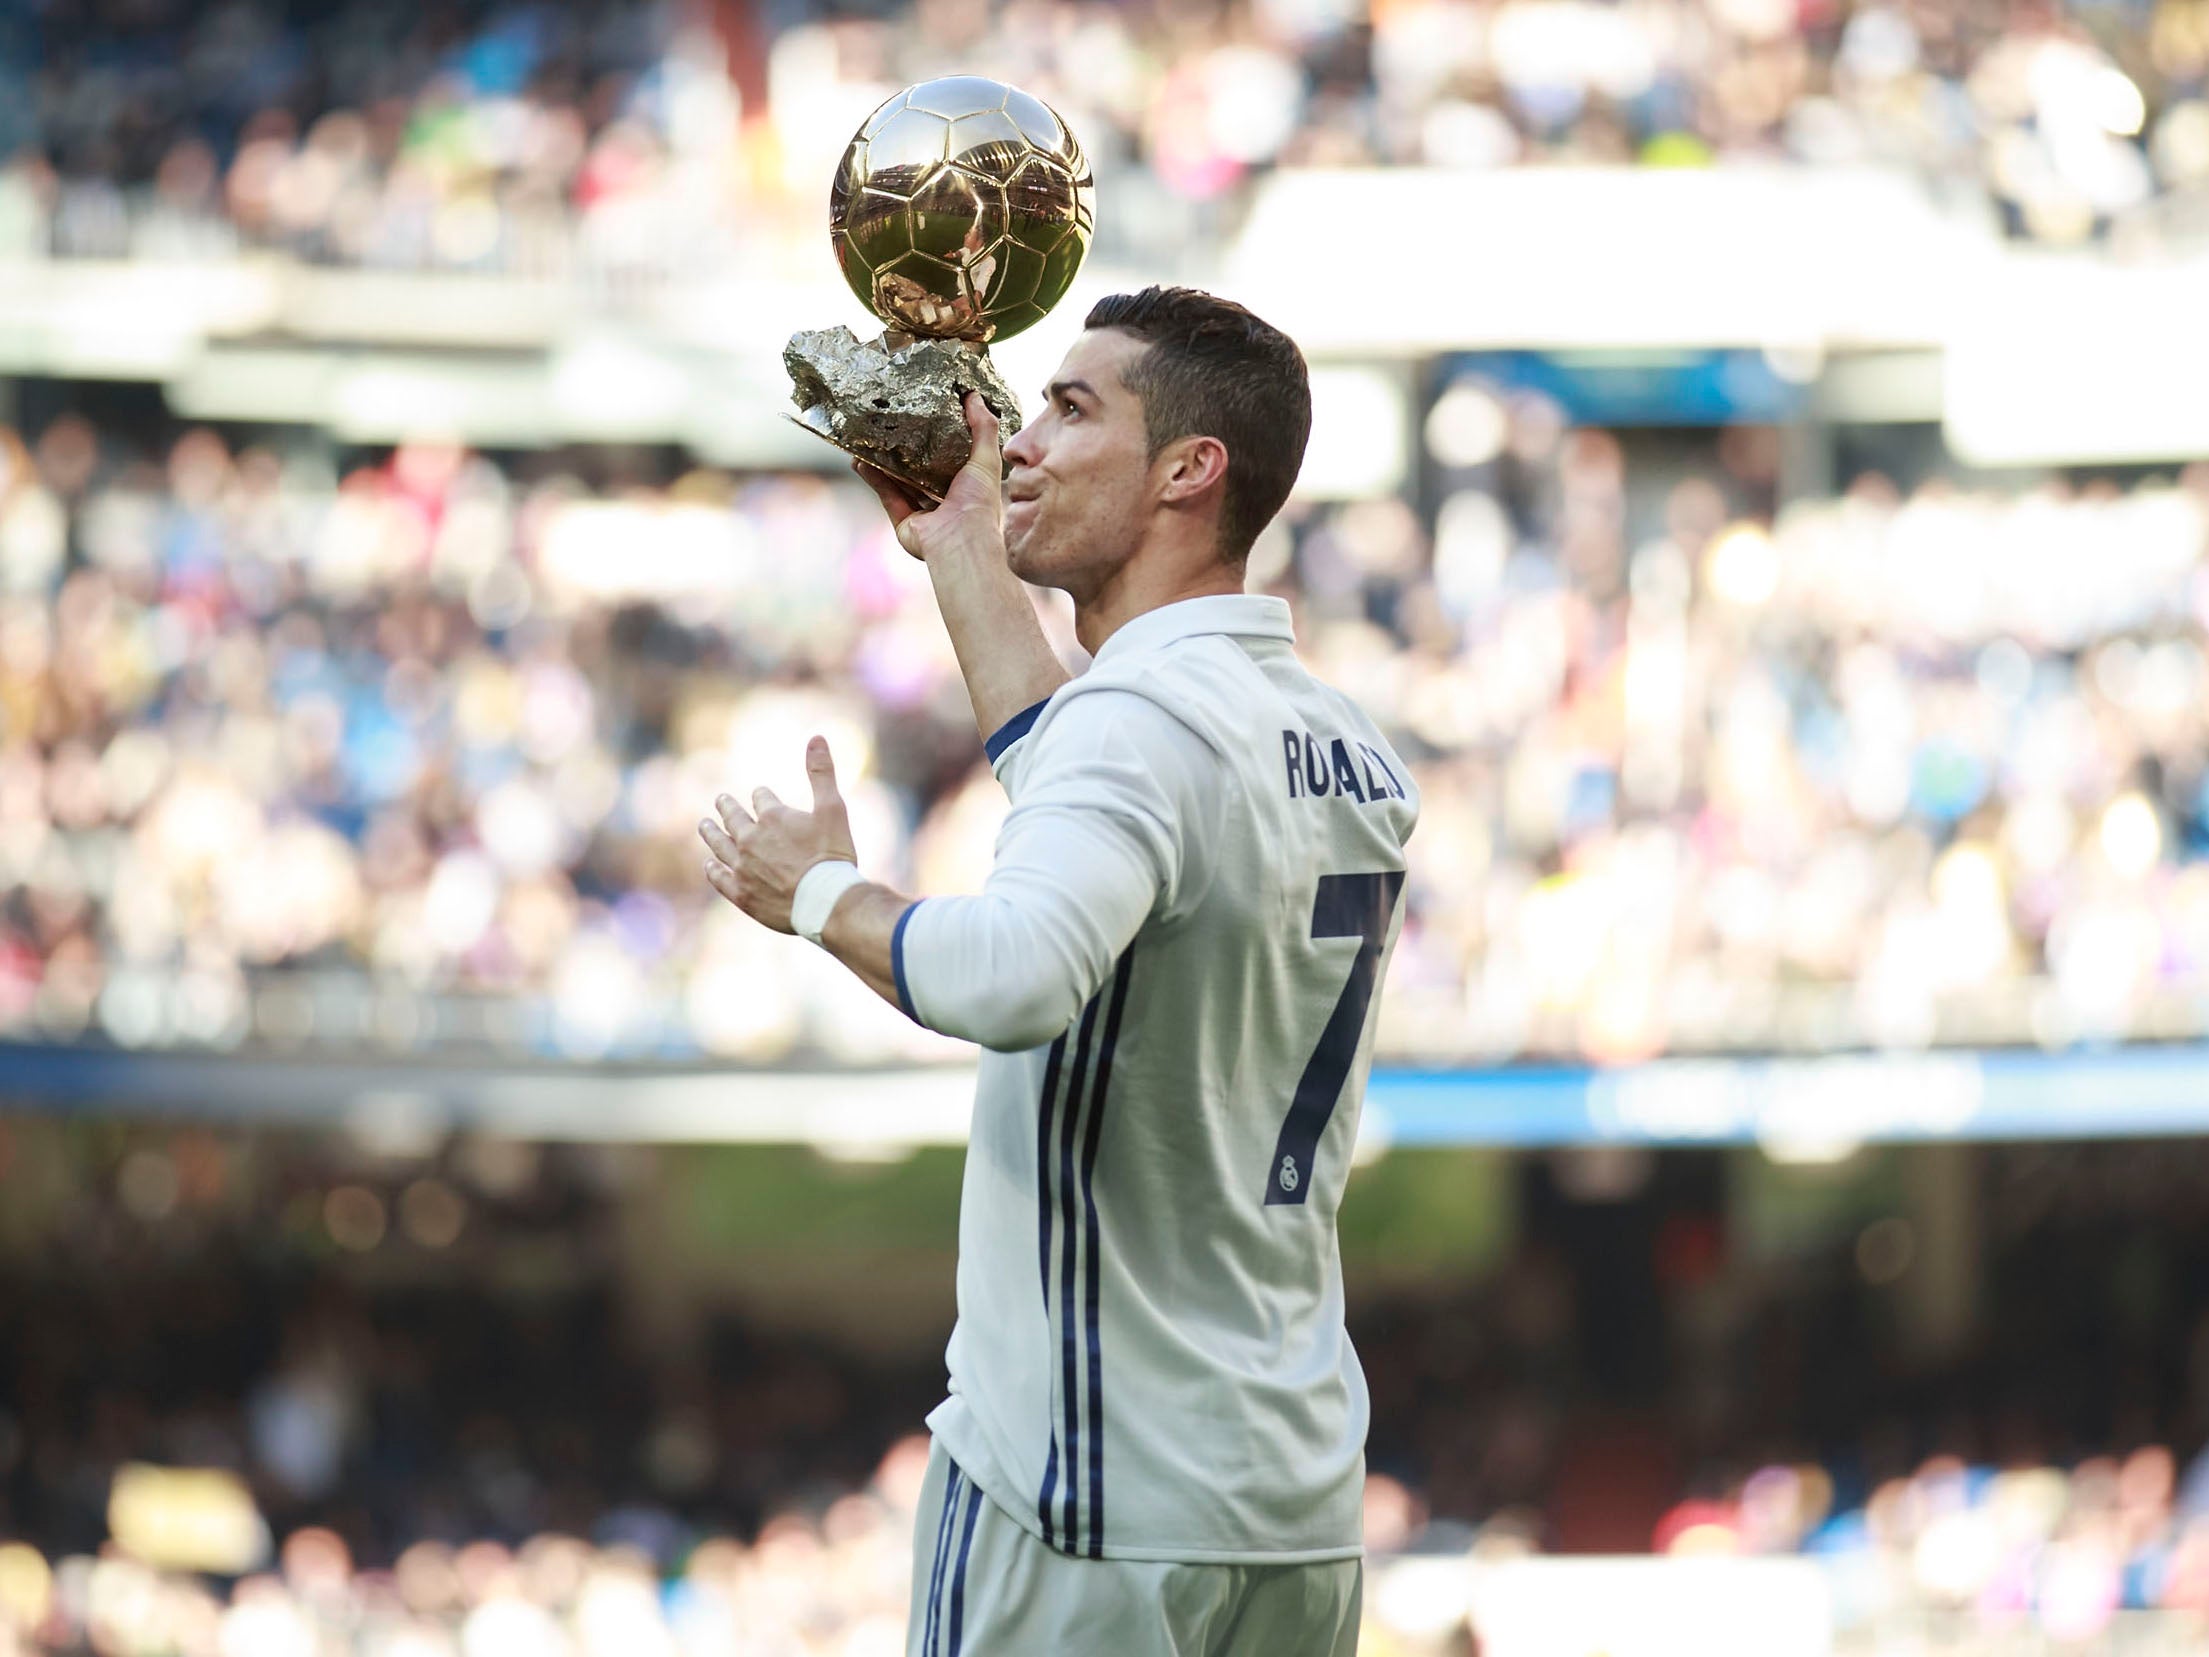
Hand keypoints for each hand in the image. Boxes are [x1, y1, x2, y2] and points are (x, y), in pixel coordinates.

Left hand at [698, 736, 858, 933]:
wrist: (825, 901)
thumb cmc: (832, 855)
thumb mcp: (833, 808)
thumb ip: (822, 772)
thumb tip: (817, 736)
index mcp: (772, 817)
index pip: (761, 798)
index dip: (763, 796)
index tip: (763, 796)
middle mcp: (750, 839)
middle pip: (733, 818)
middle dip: (728, 807)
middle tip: (720, 800)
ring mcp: (742, 867)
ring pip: (719, 845)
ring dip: (711, 833)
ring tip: (704, 825)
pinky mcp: (741, 893)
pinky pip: (719, 879)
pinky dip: (713, 870)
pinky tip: (709, 864)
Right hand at [854, 391, 1004, 564]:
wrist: (960, 539)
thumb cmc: (979, 502)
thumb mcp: (986, 458)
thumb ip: (982, 427)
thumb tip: (974, 396)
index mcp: (967, 487)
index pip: (950, 460)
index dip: (937, 440)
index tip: (924, 418)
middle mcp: (945, 501)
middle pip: (920, 472)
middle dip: (905, 452)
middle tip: (891, 427)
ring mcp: (923, 513)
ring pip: (899, 483)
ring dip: (883, 463)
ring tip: (868, 440)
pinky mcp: (904, 522)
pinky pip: (886, 496)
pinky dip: (873, 478)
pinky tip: (860, 461)